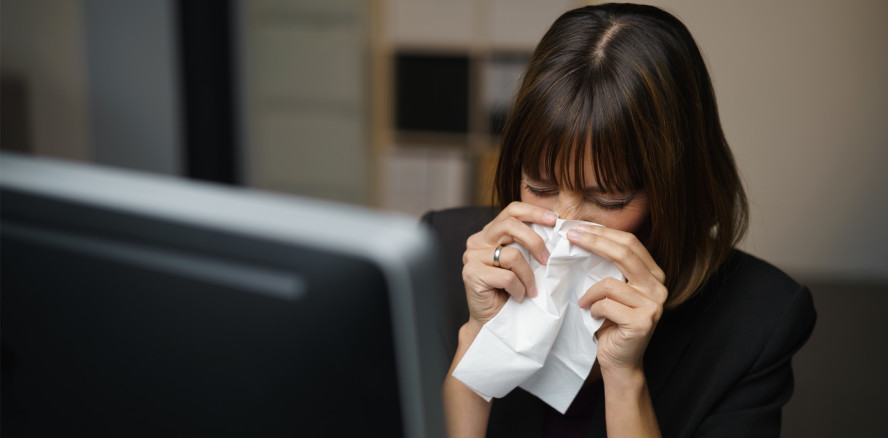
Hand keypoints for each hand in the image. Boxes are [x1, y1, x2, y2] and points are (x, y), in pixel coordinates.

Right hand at [461, 202, 556, 326]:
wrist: (493, 320)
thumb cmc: (511, 290)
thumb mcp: (523, 262)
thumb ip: (528, 244)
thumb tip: (557, 229)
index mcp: (490, 233)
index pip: (511, 211)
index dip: (533, 212)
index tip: (554, 220)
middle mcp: (477, 240)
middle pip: (510, 225)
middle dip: (535, 241)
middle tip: (547, 260)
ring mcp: (471, 256)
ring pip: (512, 255)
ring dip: (528, 276)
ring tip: (530, 289)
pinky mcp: (471, 274)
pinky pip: (507, 277)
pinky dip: (519, 289)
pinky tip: (517, 297)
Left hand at [568, 225, 666, 375]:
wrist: (620, 361)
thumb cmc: (612, 323)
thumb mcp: (613, 291)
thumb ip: (610, 268)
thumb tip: (584, 235)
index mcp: (654, 275)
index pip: (630, 243)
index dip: (604, 233)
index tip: (579, 228)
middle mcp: (658, 287)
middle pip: (624, 253)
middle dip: (594, 241)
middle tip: (571, 236)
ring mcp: (653, 305)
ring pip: (610, 283)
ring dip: (590, 292)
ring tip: (585, 302)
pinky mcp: (642, 322)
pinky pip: (606, 305)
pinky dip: (593, 309)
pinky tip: (593, 316)